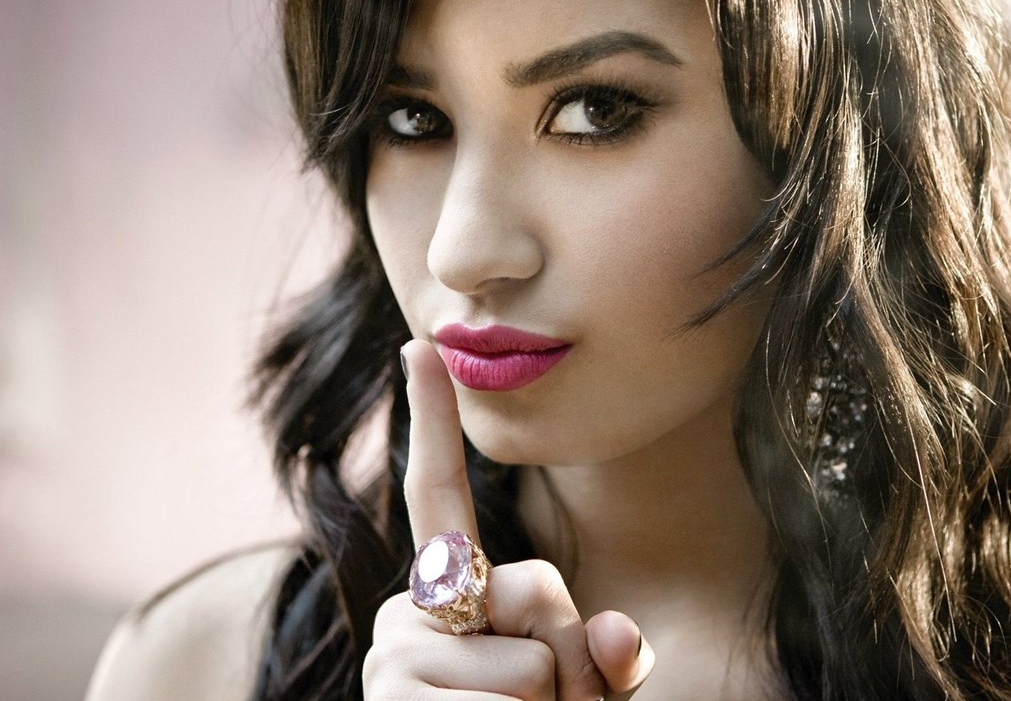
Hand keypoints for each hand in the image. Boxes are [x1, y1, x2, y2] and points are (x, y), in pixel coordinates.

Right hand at [362, 338, 655, 700]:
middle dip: (572, 661)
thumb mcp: (580, 696)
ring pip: (536, 664)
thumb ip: (601, 656)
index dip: (432, 420)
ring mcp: (394, 664)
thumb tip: (616, 636)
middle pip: (539, 589)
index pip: (436, 493)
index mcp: (446, 596)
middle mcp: (408, 615)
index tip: (421, 343)